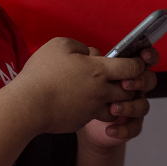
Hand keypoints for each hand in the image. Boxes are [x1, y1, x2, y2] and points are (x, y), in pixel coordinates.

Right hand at [12, 38, 146, 134]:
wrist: (29, 104)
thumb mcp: (59, 45)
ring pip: (117, 107)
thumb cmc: (42, 73)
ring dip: (116, 100)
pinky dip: (98, 110)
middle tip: (119, 78)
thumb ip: (80, 46)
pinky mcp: (82, 120)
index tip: (133, 62)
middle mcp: (101, 91)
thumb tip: (90, 53)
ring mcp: (93, 109)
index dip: (137, 64)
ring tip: (103, 91)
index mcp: (98, 70)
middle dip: (129, 85)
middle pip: (130, 91)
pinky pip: (98, 116)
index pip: (132, 68)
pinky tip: (85, 103)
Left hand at [79, 47, 157, 150]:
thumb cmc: (86, 89)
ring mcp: (134, 106)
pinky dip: (123, 129)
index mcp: (126, 71)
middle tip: (124, 84)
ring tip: (113, 108)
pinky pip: (134, 128)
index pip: (143, 60)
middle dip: (140, 81)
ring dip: (130, 107)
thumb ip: (93, 60)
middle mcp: (134, 88)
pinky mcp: (130, 124)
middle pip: (149, 80)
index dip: (149, 56)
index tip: (143, 56)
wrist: (81, 118)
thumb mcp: (88, 72)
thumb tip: (93, 53)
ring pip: (143, 105)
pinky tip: (109, 130)